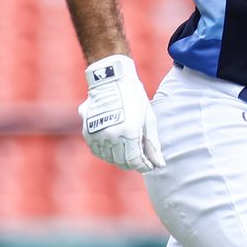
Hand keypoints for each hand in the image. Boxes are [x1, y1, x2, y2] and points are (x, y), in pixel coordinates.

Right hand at [79, 55, 164, 171]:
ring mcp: (97, 134)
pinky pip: (97, 151)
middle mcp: (111, 135)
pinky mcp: (87, 132)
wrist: (110, 79)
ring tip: (128, 150)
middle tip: (141, 159)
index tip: (150, 166)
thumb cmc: (134, 97)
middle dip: (134, 164)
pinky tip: (114, 145)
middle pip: (122, 162)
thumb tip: (159, 164)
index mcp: (129, 131)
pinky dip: (107, 152)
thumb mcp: (148, 119)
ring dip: (120, 158)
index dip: (144, 166)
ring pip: (109, 158)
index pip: (136, 161)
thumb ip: (152, 144)